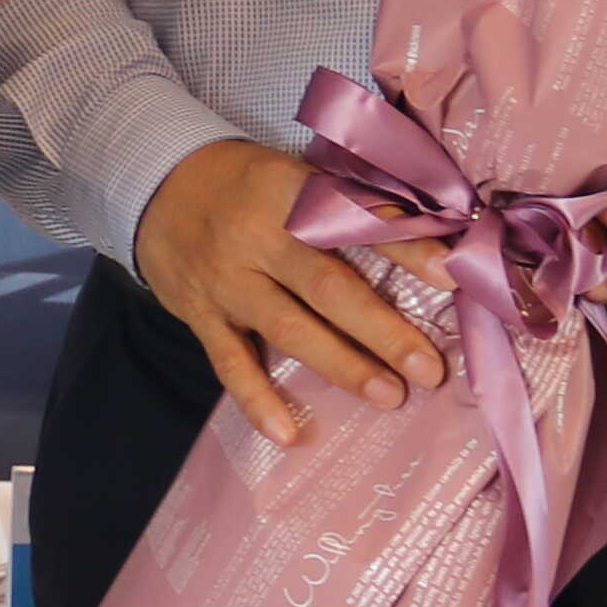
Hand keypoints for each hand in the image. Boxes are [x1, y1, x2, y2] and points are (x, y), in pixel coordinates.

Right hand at [136, 136, 443, 451]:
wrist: (155, 184)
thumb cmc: (246, 181)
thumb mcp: (295, 173)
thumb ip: (350, 202)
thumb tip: (433, 238)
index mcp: (287, 192)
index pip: (352, 220)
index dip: (403, 246)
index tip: (450, 275)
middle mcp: (256, 238)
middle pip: (327, 287)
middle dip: (382, 330)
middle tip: (429, 368)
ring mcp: (225, 281)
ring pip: (289, 329)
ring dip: (342, 366)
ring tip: (390, 396)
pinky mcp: (201, 315)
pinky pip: (230, 363)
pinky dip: (258, 399)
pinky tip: (288, 434)